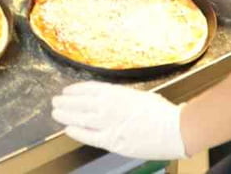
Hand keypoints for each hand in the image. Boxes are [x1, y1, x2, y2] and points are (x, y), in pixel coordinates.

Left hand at [51, 82, 186, 160]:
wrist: (174, 129)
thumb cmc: (161, 112)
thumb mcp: (138, 96)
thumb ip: (121, 98)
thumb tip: (110, 100)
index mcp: (116, 92)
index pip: (88, 89)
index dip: (74, 90)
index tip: (67, 91)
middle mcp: (109, 106)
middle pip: (79, 102)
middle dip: (65, 102)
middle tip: (55, 102)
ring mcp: (109, 124)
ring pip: (80, 118)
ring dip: (65, 115)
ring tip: (56, 113)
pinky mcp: (113, 141)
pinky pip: (89, 136)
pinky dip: (76, 132)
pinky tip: (67, 129)